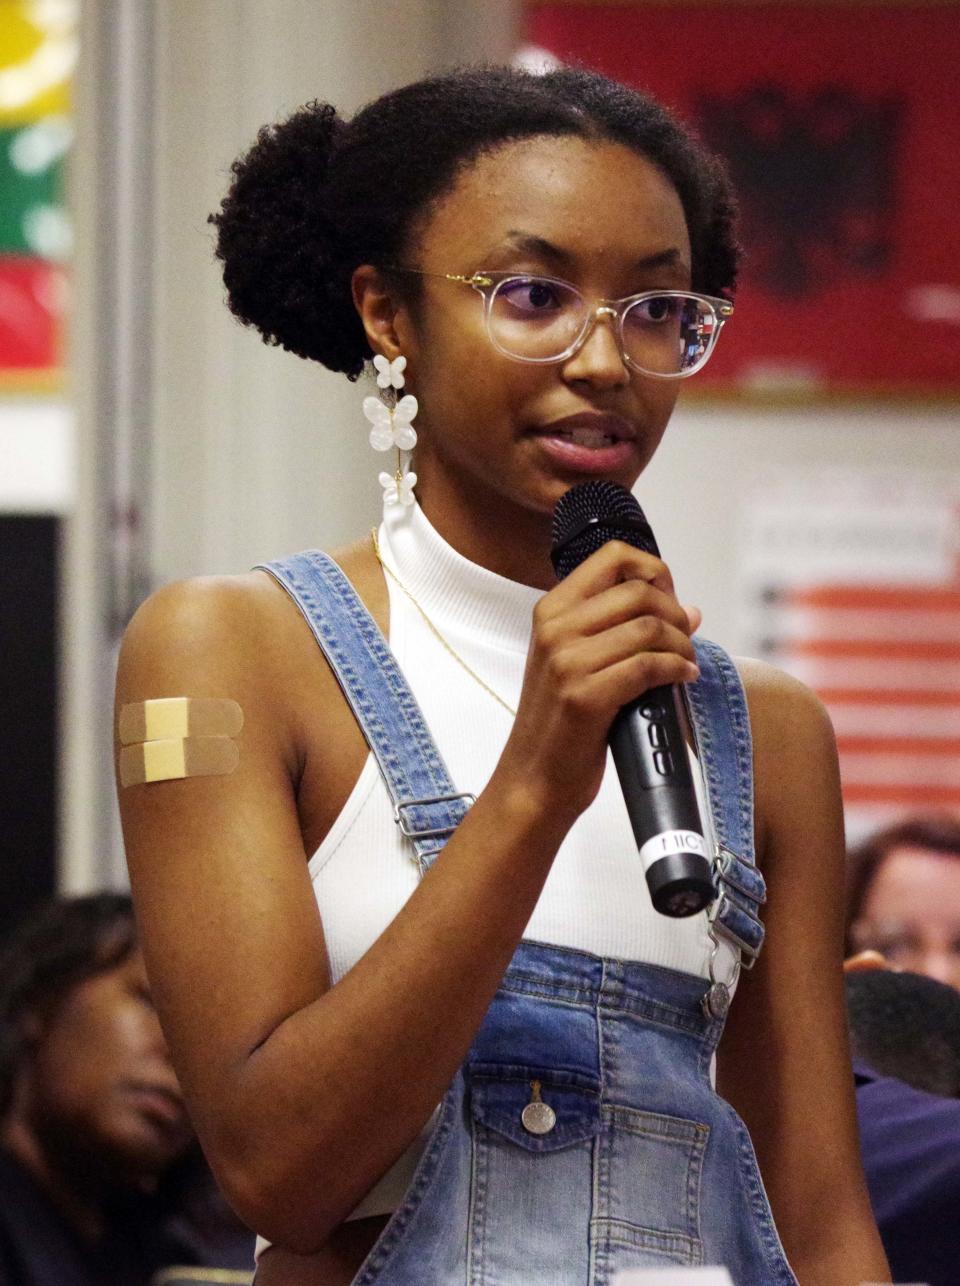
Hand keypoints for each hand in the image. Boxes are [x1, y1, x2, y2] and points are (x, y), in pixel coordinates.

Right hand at [496, 540, 699, 824]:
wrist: (533, 778)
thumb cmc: (561, 723)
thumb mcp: (575, 662)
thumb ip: (623, 630)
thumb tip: (690, 610)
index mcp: (551, 611)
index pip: (613, 557)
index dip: (653, 571)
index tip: (668, 599)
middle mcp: (555, 629)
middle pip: (639, 592)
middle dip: (675, 613)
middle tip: (685, 638)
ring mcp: (566, 662)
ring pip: (649, 628)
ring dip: (682, 644)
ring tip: (687, 661)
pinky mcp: (584, 696)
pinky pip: (648, 666)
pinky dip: (677, 669)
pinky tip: (684, 677)